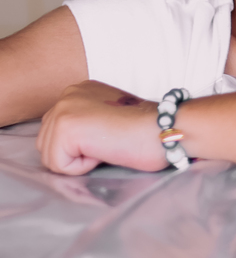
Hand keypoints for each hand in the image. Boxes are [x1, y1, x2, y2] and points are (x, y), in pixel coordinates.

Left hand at [37, 81, 166, 174]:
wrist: (165, 128)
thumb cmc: (147, 130)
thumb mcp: (110, 115)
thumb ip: (87, 121)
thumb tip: (75, 142)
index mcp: (79, 90)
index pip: (56, 132)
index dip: (82, 145)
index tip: (111, 135)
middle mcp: (67, 94)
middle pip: (48, 144)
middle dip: (76, 153)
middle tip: (110, 142)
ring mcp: (64, 110)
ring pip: (52, 157)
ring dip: (80, 160)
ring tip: (108, 145)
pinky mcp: (66, 128)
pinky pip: (61, 166)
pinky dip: (84, 167)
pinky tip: (105, 150)